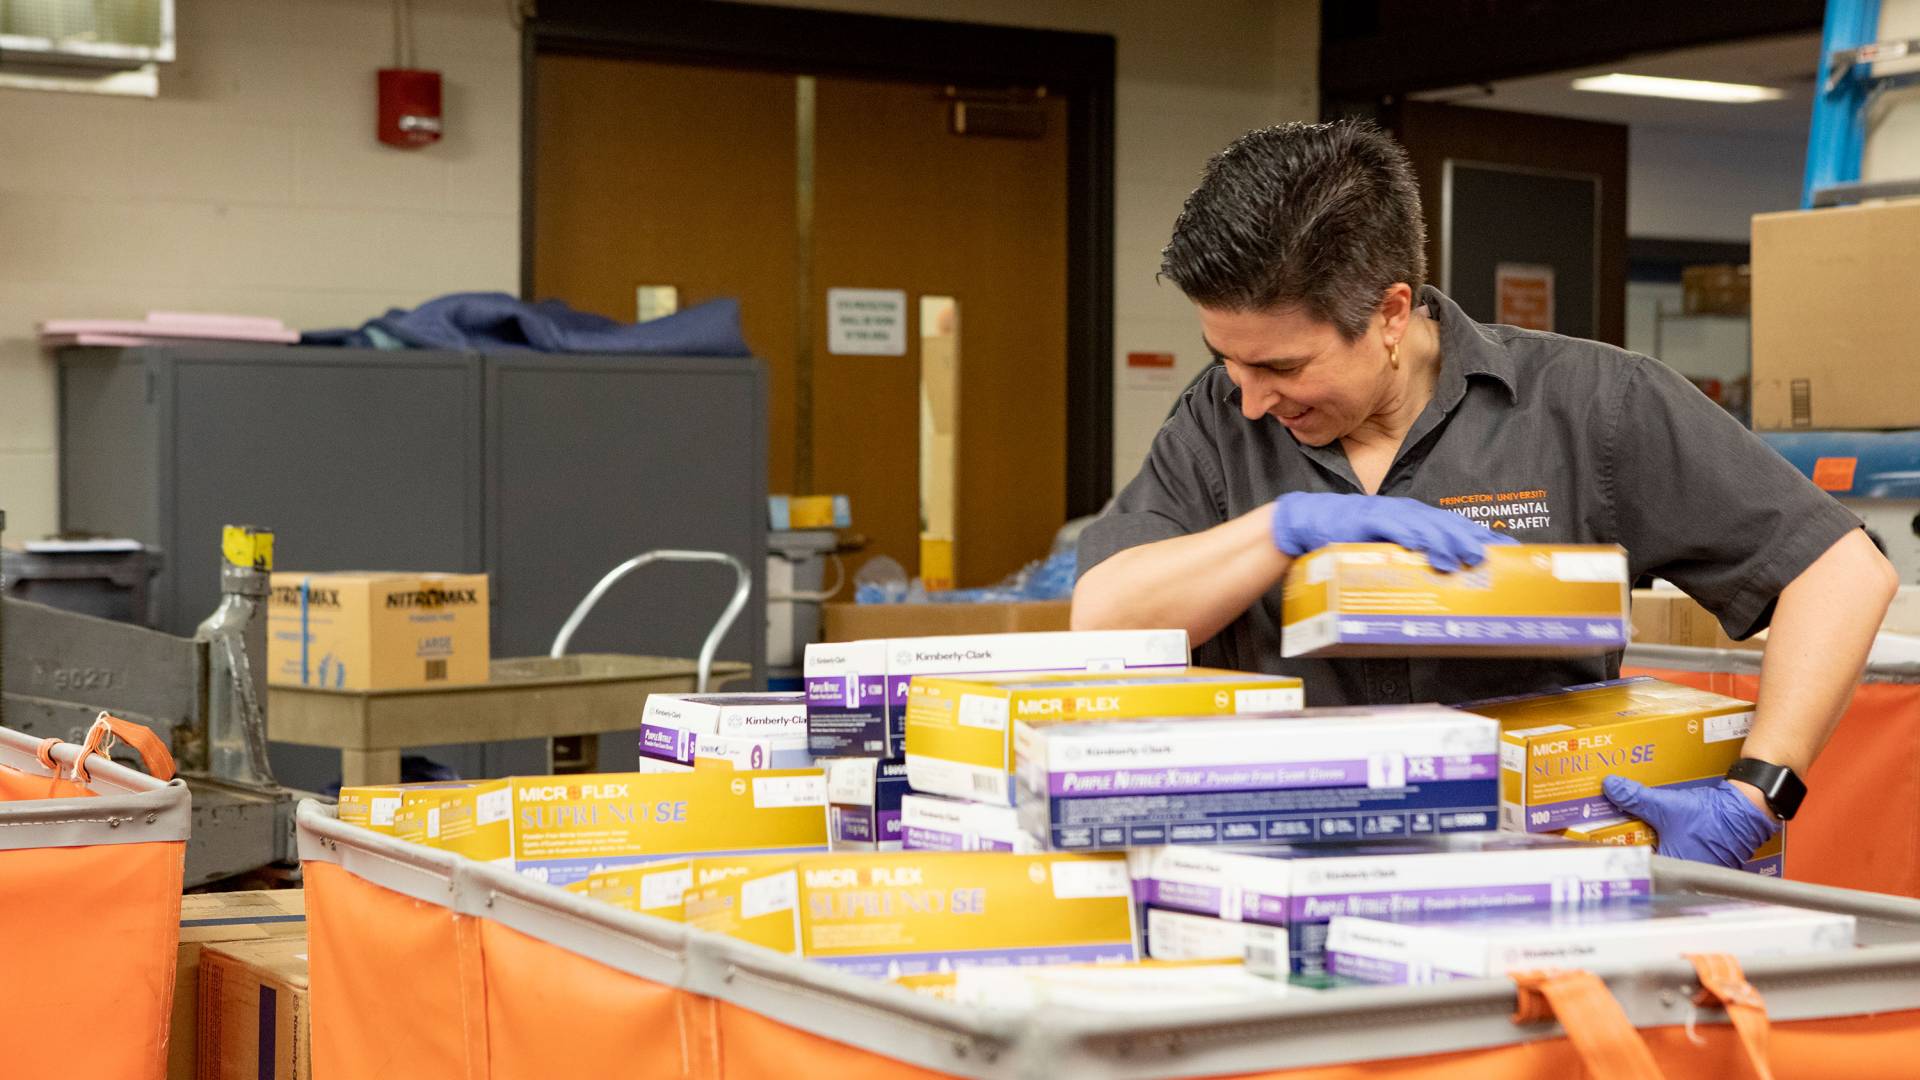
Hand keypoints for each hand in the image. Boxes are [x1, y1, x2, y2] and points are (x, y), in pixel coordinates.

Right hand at [1269, 492, 1515, 570]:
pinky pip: (1395, 528)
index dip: (1483, 536)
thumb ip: (1407, 562)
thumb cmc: (1346, 541)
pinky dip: (1413, 537)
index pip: (1456, 526)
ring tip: (1464, 558)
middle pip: (1448, 524)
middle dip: (1473, 540)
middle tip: (1492, 558)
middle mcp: (1407, 513)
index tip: (1511, 551)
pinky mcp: (1368, 519)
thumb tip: (1435, 585)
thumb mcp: (1382, 551)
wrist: (1305, 523)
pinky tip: (1427, 550)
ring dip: (1448, 541)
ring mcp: (1388, 514)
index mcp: (1415, 519)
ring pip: (1427, 525)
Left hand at [1601, 776, 1778, 868]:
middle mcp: (1686, 874)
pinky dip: (1670, 843)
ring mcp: (1698, 869)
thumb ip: (1635, 797)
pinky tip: (1662, 832)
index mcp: (1672, 866)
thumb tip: (1611, 787)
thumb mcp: (1665, 805)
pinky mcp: (1707, 861)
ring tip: (1636, 832)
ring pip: (1667, 858)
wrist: (1745, 810)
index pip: (1638, 867)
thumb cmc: (1710, 815)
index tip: (1607, 845)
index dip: (1623, 855)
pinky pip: (1681, 853)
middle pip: (1651, 863)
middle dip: (1637, 848)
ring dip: (1654, 846)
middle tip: (1618, 834)